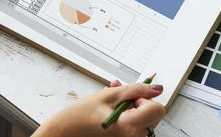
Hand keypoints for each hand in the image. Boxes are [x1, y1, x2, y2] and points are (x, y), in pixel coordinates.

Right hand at [34, 79, 164, 136]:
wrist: (63, 133)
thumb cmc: (80, 116)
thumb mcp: (108, 96)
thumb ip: (135, 90)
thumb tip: (156, 88)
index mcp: (129, 127)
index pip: (157, 109)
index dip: (145, 98)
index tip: (130, 96)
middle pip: (152, 115)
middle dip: (137, 101)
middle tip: (118, 94)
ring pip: (142, 119)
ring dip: (130, 106)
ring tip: (110, 101)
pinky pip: (134, 126)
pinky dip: (126, 116)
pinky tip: (110, 110)